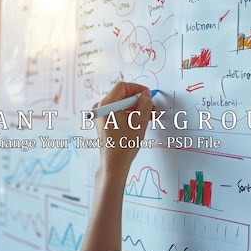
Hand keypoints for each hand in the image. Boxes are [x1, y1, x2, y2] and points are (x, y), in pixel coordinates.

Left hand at [79, 82, 152, 250]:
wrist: (113, 164)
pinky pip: (117, 112)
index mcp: (105, 105)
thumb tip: (146, 94)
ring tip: (149, 114)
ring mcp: (100, 116)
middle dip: (138, 99)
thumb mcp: (139, 121)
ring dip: (135, 107)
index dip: (138, 88)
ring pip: (120, 104)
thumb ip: (145, 103)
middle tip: (151, 105)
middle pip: (121, 94)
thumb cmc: (124, 145)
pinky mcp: (103, 123)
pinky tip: (140, 120)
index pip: (123, 86)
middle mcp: (100, 108)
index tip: (148, 94)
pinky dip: (129, 113)